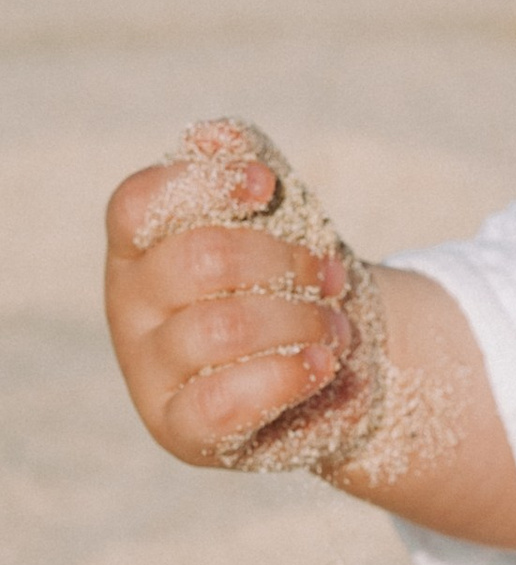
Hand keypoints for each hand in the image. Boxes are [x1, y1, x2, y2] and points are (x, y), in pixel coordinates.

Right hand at [106, 126, 359, 467]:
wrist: (318, 365)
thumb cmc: (283, 281)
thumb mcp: (272, 221)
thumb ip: (244, 169)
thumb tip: (217, 135)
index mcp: (139, 247)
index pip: (137, 204)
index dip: (202, 185)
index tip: (267, 188)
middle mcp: (130, 306)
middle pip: (199, 260)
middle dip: (285, 262)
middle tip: (331, 275)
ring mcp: (149, 370)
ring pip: (221, 327)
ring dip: (300, 320)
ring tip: (336, 328)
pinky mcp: (180, 429)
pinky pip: (221, 402)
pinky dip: (285, 376)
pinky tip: (321, 363)